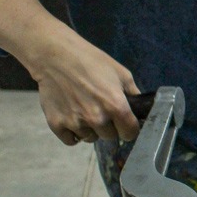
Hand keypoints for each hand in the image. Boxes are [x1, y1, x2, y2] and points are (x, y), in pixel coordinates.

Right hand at [31, 30, 140, 146]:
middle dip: (109, 127)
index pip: (130, 134)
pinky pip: (71, 140)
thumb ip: (133, 93)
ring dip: (90, 129)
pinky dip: (72, 133)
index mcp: (116, 106)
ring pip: (90, 138)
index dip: (129, 128)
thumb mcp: (121, 73)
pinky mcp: (57, 125)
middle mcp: (97, 118)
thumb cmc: (91, 61)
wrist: (55, 56)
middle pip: (110, 137)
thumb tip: (140, 109)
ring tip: (83, 109)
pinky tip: (72, 117)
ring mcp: (76, 123)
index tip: (124, 123)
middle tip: (100, 110)